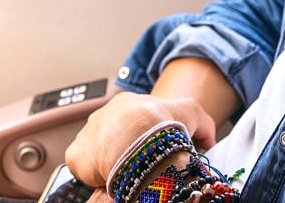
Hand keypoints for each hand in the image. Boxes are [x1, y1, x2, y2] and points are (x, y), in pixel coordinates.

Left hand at [63, 91, 216, 189]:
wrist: (136, 138)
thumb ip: (202, 126)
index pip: (137, 122)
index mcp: (128, 103)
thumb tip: (207, 142)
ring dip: (109, 163)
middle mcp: (105, 114)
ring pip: (99, 151)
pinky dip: (95, 177)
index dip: (149, 139)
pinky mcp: (77, 154)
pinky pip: (84, 168)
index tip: (156, 153)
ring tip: (126, 175)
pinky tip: (109, 182)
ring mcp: (88, 134)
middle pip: (115, 136)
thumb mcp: (192, 113)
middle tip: (142, 166)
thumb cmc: (162, 125)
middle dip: (127, 151)